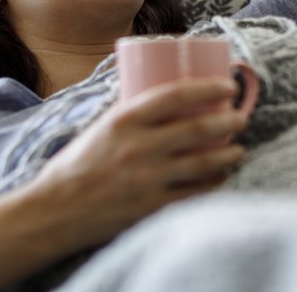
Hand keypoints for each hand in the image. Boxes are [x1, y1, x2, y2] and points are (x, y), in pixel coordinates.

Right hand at [27, 76, 247, 249]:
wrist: (55, 211)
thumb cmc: (77, 165)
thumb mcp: (101, 127)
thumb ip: (133, 115)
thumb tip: (169, 99)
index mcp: (124, 120)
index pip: (176, 95)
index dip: (208, 87)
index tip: (227, 85)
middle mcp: (138, 147)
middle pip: (197, 128)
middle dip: (228, 121)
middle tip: (240, 117)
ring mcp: (147, 179)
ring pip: (203, 163)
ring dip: (229, 154)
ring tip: (238, 149)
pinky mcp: (151, 207)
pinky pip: (194, 193)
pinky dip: (214, 183)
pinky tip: (222, 177)